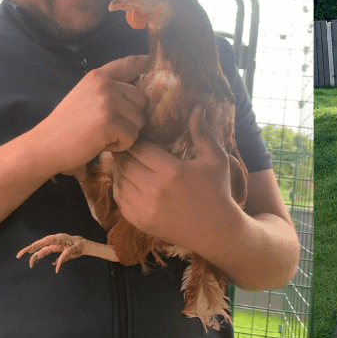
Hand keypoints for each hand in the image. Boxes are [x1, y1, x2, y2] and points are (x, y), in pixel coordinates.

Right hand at [32, 54, 148, 175]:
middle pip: (142, 99)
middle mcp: (105, 85)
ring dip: (126, 132)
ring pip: (139, 120)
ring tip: (103, 134)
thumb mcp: (85, 95)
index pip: (129, 63)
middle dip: (132, 116)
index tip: (149, 63)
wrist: (44, 145)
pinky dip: (120, 145)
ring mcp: (107, 102)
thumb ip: (108, 88)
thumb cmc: (66, 124)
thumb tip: (139, 90)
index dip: (143, 63)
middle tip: (110, 125)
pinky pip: (132, 136)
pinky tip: (102, 143)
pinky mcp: (109, 122)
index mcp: (99, 76)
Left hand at [111, 105, 242, 253]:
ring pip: (119, 180)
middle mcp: (154, 189)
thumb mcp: (215, 159)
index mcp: (172, 171)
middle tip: (125, 144)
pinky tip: (128, 179)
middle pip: (125, 163)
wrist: (215, 230)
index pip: (139, 148)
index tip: (136, 135)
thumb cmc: (217, 190)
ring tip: (126, 160)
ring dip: (120, 169)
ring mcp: (144, 208)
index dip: (135, 140)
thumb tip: (198, 106)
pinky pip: (120, 198)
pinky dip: (120, 186)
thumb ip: (202, 132)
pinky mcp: (140, 221)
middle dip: (124, 152)